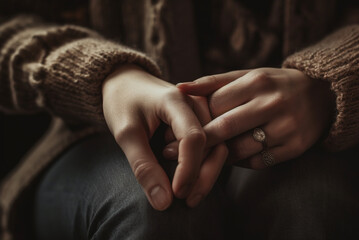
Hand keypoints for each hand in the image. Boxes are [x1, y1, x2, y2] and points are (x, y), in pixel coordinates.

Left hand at [102, 64, 207, 209]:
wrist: (126, 82)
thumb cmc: (123, 103)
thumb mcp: (126, 134)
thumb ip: (143, 167)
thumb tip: (164, 203)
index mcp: (176, 100)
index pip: (193, 137)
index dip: (188, 169)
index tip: (176, 194)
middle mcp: (196, 104)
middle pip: (213, 144)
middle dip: (203, 176)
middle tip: (187, 201)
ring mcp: (202, 113)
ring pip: (218, 147)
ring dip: (207, 174)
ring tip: (189, 198)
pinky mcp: (202, 122)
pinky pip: (212, 147)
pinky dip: (204, 167)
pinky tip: (191, 184)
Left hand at [177, 68, 334, 168]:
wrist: (323, 95)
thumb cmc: (274, 85)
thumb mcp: (248, 76)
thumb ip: (213, 82)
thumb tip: (178, 87)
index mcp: (258, 81)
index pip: (215, 104)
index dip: (194, 118)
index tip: (175, 129)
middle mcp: (273, 103)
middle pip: (224, 128)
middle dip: (196, 142)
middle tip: (169, 151)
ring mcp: (287, 127)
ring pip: (239, 149)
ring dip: (218, 154)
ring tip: (200, 156)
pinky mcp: (295, 147)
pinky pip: (257, 162)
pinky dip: (240, 161)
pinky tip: (231, 157)